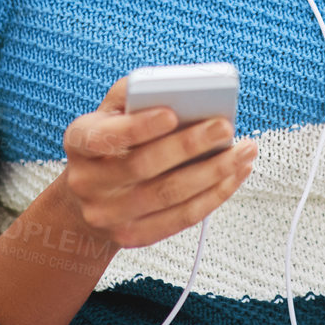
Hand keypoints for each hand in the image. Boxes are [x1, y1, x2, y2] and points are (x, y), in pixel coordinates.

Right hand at [59, 74, 257, 250]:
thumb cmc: (113, 141)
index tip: (172, 113)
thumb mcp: (113, 112)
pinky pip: (181, 218)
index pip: (105, 136)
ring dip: (214, 172)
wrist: (90, 197)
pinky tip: (236, 174)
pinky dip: (215, 195)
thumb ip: (137, 95)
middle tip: (225, 127)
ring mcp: (108, 215)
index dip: (139, 127)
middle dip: (189, 146)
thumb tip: (179, 88)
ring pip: (168, 195)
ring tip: (244, 150)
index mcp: (80, 141)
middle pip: (142, 167)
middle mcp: (87, 182)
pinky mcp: (133, 236)